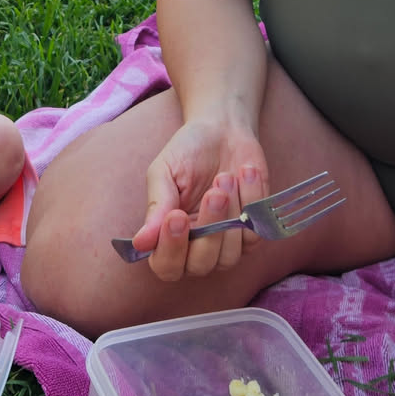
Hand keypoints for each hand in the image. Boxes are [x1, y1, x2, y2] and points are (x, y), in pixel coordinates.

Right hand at [126, 115, 269, 282]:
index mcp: (168, 237)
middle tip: (214, 193)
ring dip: (231, 215)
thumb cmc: (187, 152)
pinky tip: (245, 173)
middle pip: (201, 265)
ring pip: (229, 255)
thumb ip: (156, 207)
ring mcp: (226, 243)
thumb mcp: (164, 172)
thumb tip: (140, 243)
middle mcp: (196, 248)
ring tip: (225, 177)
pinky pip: (255, 233)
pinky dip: (251, 201)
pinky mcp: (252, 231)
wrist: (223, 130)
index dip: (171, 249)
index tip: (176, 216)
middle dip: (209, 229)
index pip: (166, 266)